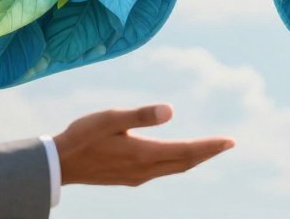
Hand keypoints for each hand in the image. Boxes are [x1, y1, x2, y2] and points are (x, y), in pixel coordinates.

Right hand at [53, 104, 233, 186]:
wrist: (59, 164)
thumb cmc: (82, 136)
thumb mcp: (110, 118)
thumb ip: (140, 115)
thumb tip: (171, 111)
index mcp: (143, 154)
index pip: (186, 151)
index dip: (210, 147)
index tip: (230, 141)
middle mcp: (144, 169)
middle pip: (185, 163)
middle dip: (207, 153)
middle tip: (227, 144)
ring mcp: (136, 176)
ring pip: (174, 169)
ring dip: (193, 159)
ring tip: (208, 149)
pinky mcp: (128, 178)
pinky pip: (162, 172)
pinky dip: (177, 163)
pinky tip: (175, 157)